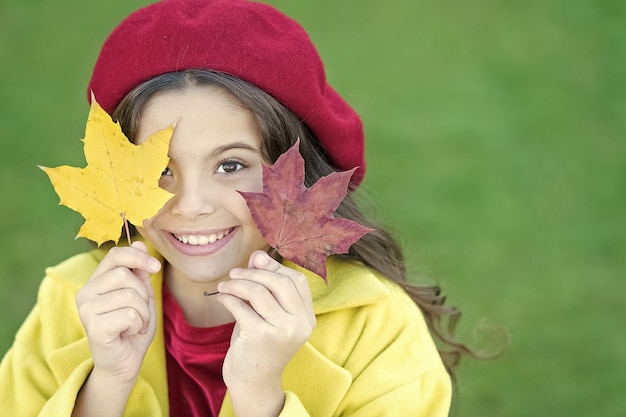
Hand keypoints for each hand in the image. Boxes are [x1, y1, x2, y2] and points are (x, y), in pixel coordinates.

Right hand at [75, 241, 159, 383]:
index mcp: (96, 281)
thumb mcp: (141, 295)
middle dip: (143, 294)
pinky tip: (128, 332)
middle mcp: (85, 292)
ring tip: (135, 324)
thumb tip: (138, 242)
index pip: (115, 255)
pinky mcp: (93, 327)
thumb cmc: (132, 327)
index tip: (155, 268)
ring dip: (143, 313)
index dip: (138, 257)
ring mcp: (86, 310)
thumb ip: (138, 271)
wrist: (125, 361)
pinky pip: (129, 315)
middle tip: (141, 313)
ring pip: (130, 296)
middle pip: (124, 275)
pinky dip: (137, 324)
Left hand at [216, 251, 315, 415]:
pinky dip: (228, 298)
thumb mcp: (267, 313)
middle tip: (234, 274)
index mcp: (307, 317)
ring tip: (224, 286)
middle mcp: (300, 324)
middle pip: (279, 282)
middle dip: (253, 273)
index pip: (297, 280)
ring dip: (236, 284)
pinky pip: (241, 306)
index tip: (255, 262)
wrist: (254, 381)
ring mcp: (283, 331)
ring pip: (259, 292)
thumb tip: (258, 255)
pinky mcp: (261, 336)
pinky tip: (222, 298)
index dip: (275, 267)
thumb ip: (266, 285)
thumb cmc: (260, 343)